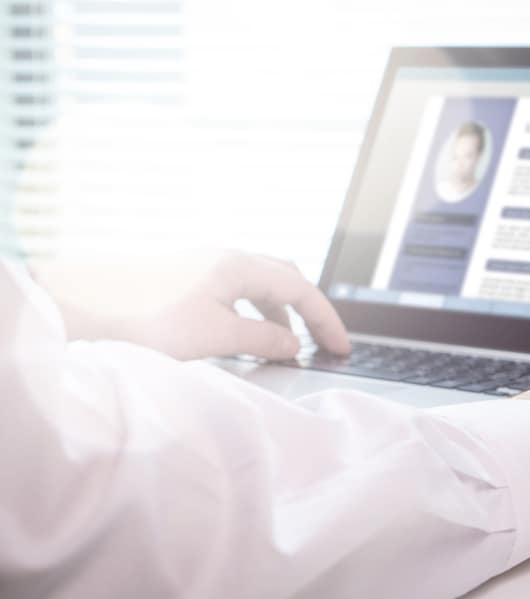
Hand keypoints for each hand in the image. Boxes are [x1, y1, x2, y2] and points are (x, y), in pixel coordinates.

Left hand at [32, 251, 349, 360]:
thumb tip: (292, 343)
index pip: (301, 289)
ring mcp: (202, 266)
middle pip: (284, 277)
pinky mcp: (183, 279)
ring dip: (277, 314)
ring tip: (282, 345)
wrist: (80, 306)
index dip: (326, 320)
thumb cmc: (147, 318)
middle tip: (320, 340)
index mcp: (239, 265)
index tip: (342, 348)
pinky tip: (240, 335)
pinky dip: (250, 313)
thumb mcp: (215, 336)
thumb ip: (261, 340)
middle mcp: (224, 258)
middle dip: (307, 309)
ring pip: (256, 285)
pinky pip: (233, 292)